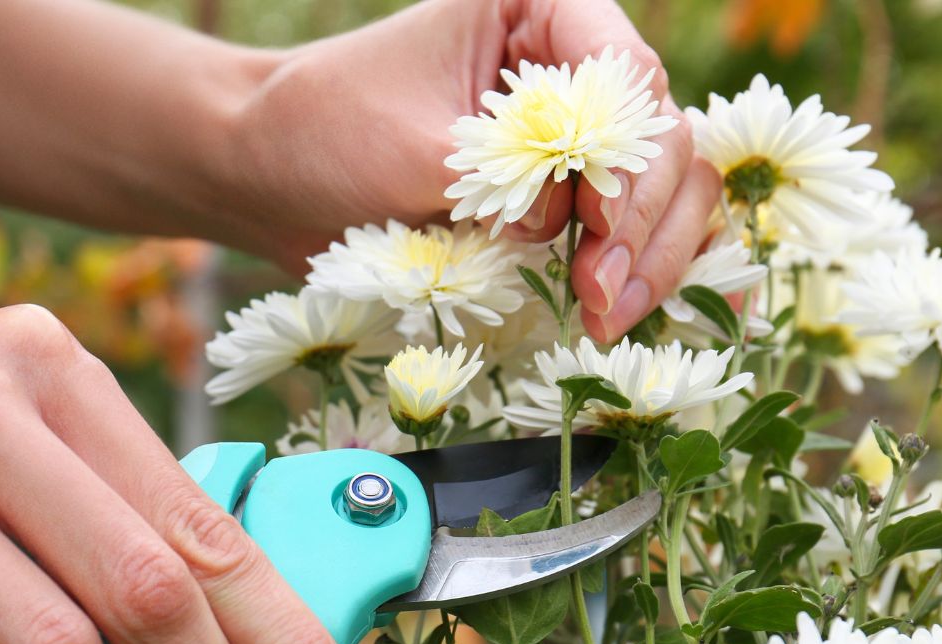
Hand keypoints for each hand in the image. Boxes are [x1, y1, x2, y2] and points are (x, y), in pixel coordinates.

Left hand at [231, 0, 720, 341]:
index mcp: (542, 12)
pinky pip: (635, 234)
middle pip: (665, 140)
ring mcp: (578, 139)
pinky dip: (639, 274)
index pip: (627, 77)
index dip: (627, 157)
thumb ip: (499, 175)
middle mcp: (574, 67)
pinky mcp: (567, 200)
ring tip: (604, 315)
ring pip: (670, 191)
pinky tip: (626, 314)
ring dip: (652, 258)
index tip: (597, 226)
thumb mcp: (413, 147)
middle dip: (643, 222)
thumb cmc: (326, 132)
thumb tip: (575, 222)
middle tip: (601, 294)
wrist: (272, 176)